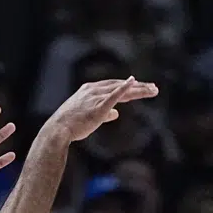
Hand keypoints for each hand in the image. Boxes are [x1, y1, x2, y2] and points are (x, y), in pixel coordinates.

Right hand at [40, 76, 158, 148]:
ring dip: (138, 89)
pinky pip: (113, 95)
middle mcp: (93, 90)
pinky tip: (133, 82)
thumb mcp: (89, 117)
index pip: (114, 86)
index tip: (143, 88)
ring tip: (153, 90)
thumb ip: (104, 113)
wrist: (58, 130)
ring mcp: (95, 97)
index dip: (129, 86)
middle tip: (154, 88)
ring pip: (121, 90)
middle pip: (121, 85)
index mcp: (90, 90)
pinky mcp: (98, 107)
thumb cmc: (71, 126)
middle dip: (139, 87)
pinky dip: (123, 88)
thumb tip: (116, 113)